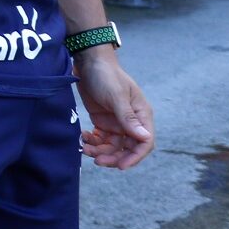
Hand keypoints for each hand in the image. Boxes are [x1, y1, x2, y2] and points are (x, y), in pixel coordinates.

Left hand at [76, 48, 154, 168]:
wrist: (88, 62)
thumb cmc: (106, 75)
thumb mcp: (116, 96)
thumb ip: (128, 118)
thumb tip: (144, 139)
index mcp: (141, 115)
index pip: (144, 143)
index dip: (135, 157)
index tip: (120, 166)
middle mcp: (131, 121)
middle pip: (127, 148)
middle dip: (113, 157)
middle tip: (97, 160)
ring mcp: (116, 122)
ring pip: (112, 146)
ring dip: (100, 151)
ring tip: (85, 148)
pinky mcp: (102, 121)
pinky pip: (101, 139)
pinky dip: (93, 142)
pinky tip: (84, 137)